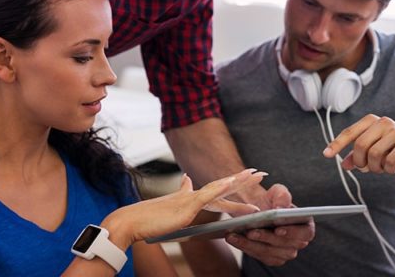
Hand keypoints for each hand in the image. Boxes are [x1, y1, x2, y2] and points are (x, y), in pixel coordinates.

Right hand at [104, 169, 265, 247]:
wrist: (132, 221)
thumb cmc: (150, 218)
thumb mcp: (172, 205)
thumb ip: (182, 192)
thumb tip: (188, 178)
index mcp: (193, 196)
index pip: (219, 189)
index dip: (235, 182)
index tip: (250, 175)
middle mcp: (194, 194)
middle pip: (224, 185)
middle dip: (244, 179)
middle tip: (262, 172)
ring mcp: (191, 199)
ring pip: (220, 187)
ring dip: (237, 181)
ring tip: (254, 175)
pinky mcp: (186, 206)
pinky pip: (207, 195)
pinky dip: (220, 188)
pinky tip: (231, 182)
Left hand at [225, 184, 313, 265]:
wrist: (255, 207)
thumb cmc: (270, 199)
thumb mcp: (277, 191)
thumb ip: (282, 195)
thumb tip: (281, 208)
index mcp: (305, 225)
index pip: (305, 233)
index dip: (293, 233)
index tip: (278, 230)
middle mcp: (298, 242)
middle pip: (286, 246)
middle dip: (266, 239)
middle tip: (251, 231)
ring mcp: (284, 252)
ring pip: (269, 253)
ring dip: (251, 245)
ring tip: (235, 235)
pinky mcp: (270, 257)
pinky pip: (258, 256)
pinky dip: (244, 247)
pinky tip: (233, 238)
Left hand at [323, 114, 394, 173]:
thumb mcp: (376, 149)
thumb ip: (359, 155)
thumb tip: (344, 165)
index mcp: (371, 121)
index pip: (350, 132)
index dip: (337, 144)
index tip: (326, 154)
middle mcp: (383, 122)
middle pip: (360, 146)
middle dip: (361, 162)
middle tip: (366, 168)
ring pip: (374, 155)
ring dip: (375, 168)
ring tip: (382, 167)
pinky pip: (389, 162)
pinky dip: (388, 170)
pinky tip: (393, 167)